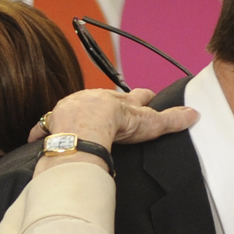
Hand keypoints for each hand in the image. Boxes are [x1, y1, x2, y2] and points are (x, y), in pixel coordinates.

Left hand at [29, 87, 197, 149]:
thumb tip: (194, 114)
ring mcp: (72, 109)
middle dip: (109, 101)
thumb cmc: (117, 125)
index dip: (142, 97)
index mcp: (118, 102)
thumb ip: (171, 120)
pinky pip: (46, 127)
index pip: (135, 96)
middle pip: (104, 98)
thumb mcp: (149, 123)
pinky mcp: (54, 123)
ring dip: (78, 112)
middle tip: (113, 107)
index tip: (148, 95)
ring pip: (76, 107)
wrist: (87, 127)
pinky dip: (44, 132)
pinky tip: (39, 138)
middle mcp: (94, 100)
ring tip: (79, 121)